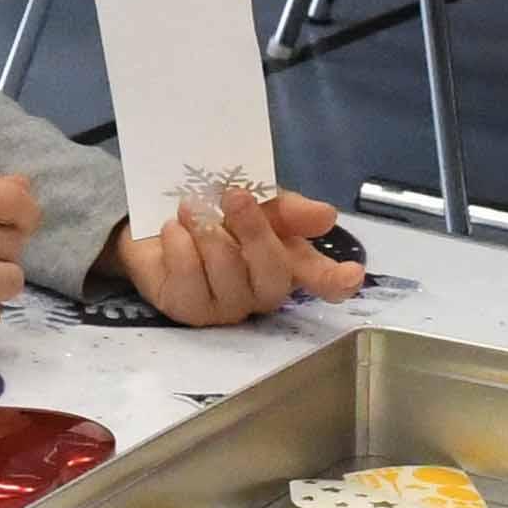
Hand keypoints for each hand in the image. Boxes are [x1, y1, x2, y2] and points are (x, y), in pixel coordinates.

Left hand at [103, 182, 374, 327]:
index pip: (322, 281)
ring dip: (205, 231)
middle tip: (233, 196)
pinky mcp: (187, 310)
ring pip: (226, 272)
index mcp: (285, 264)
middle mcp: (261, 293)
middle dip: (253, 230)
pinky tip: (172, 230)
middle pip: (271, 273)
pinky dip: (179, 245)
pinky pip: (188, 277)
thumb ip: (287, 210)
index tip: (353, 275)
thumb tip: (326, 216)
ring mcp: (226, 307)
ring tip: (189, 207)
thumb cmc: (215, 215)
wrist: (155, 222)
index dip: (337, 280)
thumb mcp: (255, 203)